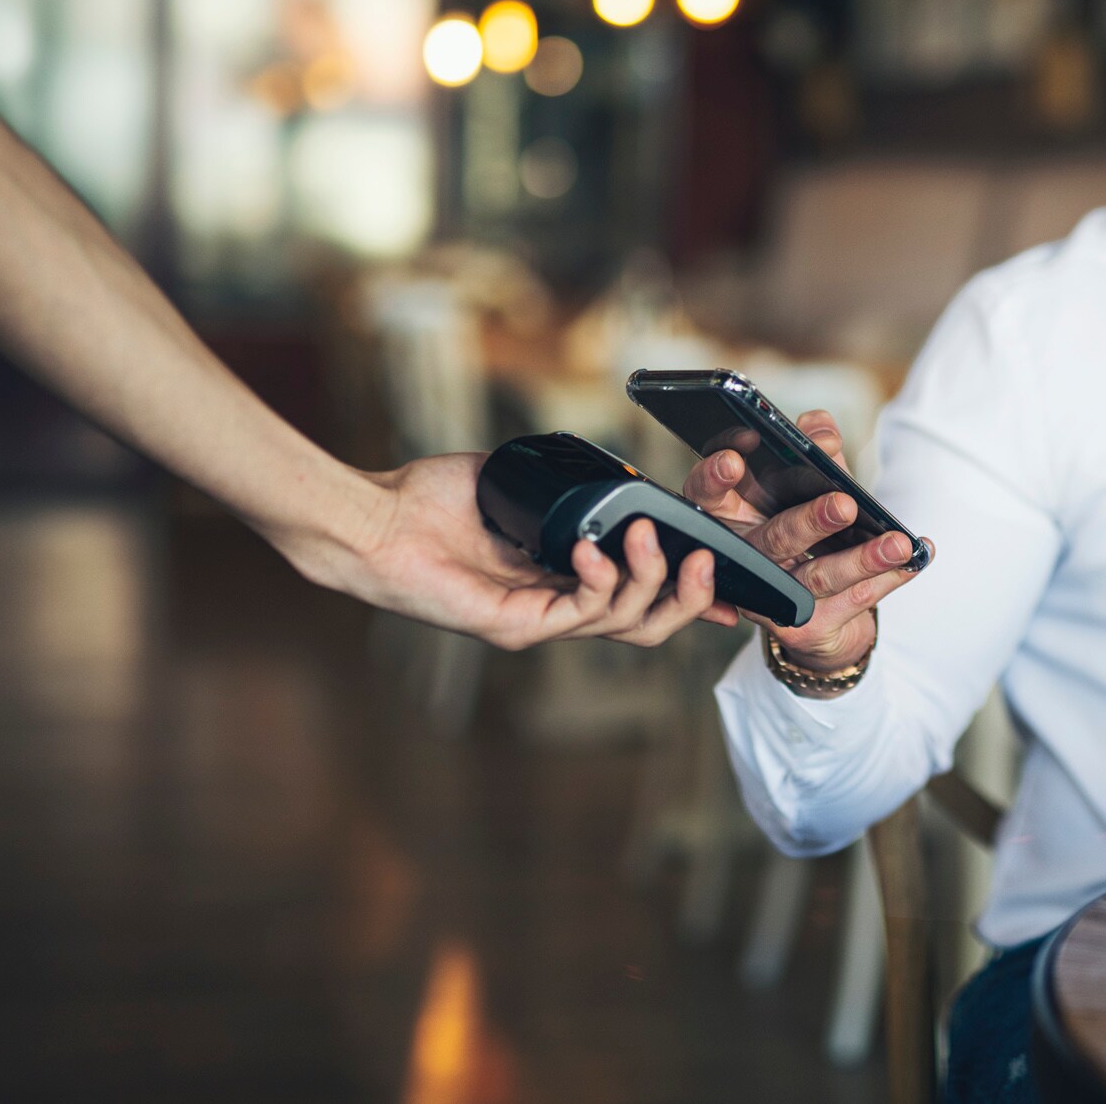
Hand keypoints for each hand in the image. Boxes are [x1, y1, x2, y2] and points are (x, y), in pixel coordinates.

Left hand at [280, 452, 736, 648]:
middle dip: (690, 598)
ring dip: (650, 579)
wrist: (372, 518)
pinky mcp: (514, 627)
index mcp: (563, 579)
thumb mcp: (526, 483)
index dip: (690, 597)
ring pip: (626, 624)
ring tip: (647, 535)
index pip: (640, 599)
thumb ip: (575, 485)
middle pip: (647, 626)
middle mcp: (555, 608)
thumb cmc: (432, 498)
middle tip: (708, 563)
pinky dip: (602, 582)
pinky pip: (581, 615)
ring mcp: (536, 622)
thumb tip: (624, 478)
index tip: (734, 589)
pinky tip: (595, 550)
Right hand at [681, 409, 927, 673]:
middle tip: (844, 504)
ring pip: (819, 575)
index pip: (707, 495)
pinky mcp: (804, 627)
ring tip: (898, 542)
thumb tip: (820, 428)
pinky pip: (852, 600)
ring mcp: (773, 598)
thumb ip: (816, 454)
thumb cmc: (809, 534)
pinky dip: (888, 578)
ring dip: (862, 558)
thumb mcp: (812, 487)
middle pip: (774, 538)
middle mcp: (747, 559)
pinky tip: (914, 558)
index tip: (735, 460)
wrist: (821, 616)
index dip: (714, 478)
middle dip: (809, 521)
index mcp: (733, 516)